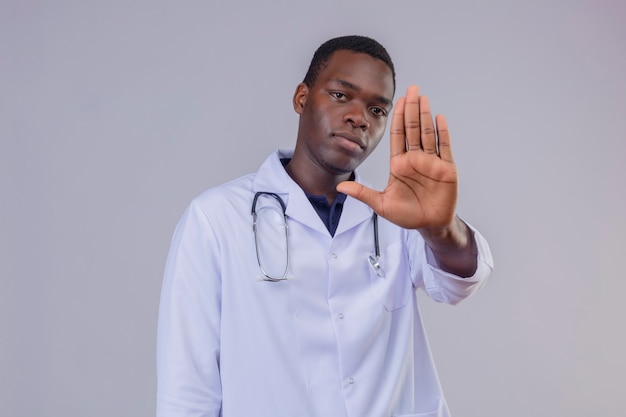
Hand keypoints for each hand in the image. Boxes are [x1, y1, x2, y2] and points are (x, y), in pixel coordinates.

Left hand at [337, 85, 457, 229]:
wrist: (429, 226)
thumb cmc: (407, 215)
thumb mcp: (381, 204)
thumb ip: (362, 194)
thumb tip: (340, 187)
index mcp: (399, 164)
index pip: (398, 136)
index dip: (398, 118)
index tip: (397, 101)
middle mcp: (415, 159)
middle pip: (413, 129)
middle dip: (412, 109)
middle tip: (412, 89)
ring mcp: (431, 162)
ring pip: (427, 134)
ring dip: (425, 116)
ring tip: (423, 97)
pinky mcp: (446, 169)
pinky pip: (444, 147)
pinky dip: (442, 133)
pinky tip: (439, 119)